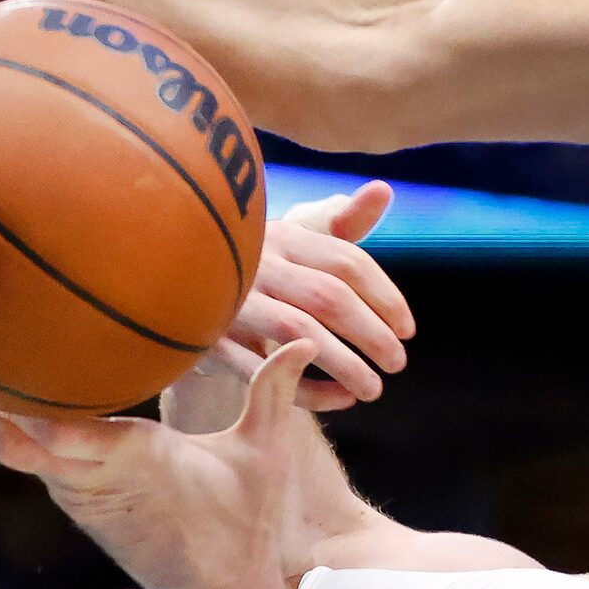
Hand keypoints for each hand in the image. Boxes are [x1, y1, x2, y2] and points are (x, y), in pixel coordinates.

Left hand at [0, 341, 318, 588]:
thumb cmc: (241, 525)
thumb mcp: (262, 457)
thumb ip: (272, 393)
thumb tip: (303, 339)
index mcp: (131, 460)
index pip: (59, 426)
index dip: (17, 400)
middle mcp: (92, 477)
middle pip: (13, 437)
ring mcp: (78, 493)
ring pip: (13, 448)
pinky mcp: (77, 500)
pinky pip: (30, 458)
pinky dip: (8, 428)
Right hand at [207, 183, 415, 410]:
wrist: (181, 288)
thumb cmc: (260, 265)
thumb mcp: (297, 239)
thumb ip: (344, 223)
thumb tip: (383, 189)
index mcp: (285, 235)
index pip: (347, 261)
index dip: (385, 297)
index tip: (408, 330)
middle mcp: (258, 264)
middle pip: (328, 296)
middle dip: (372, 333)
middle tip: (398, 363)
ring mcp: (231, 301)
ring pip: (297, 331)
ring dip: (344, 364)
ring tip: (375, 389)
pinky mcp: (211, 340)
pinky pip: (263, 370)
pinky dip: (305, 388)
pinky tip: (340, 399)